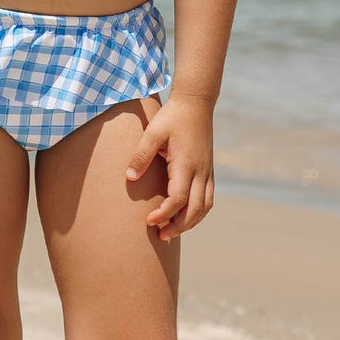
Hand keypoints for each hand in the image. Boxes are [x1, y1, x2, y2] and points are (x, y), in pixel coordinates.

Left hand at [124, 92, 214, 241]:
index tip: (149, 221)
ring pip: (205, 207)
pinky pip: (209, 198)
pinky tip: (185, 215)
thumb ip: (141, 155)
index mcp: (186, 164)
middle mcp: (201, 171)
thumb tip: (129, 178)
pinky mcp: (209, 170)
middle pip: (194, 210)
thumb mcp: (152, 132)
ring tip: (172, 230)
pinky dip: (199, 212)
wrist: (196, 103)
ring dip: (191, 222)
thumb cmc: (172, 117)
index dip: (164, 214)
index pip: (177, 199)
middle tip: (160, 236)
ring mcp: (207, 171)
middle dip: (178, 226)